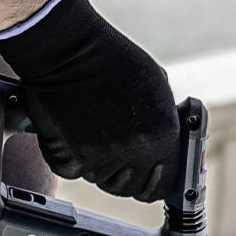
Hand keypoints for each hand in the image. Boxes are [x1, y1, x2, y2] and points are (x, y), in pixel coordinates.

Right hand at [0, 0, 182, 202]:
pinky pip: (71, 170)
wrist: (69, 49)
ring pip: (98, 178)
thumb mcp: (157, 87)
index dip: (154, 181)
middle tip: (112, 149)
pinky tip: (70, 130)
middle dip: (122, 172)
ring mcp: (99, 158)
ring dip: (94, 161)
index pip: (164, 183)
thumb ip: (163, 121)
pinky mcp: (68, 158)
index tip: (146, 178)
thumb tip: (168, 142)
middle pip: (128, 187)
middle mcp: (134, 152)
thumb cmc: (111, 59)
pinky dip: (67, 155)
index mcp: (162, 136)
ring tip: (90, 129)